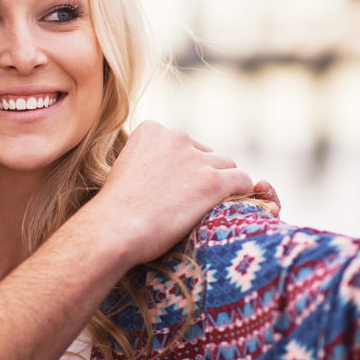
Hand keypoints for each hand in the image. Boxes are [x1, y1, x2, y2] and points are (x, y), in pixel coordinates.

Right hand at [91, 120, 253, 263]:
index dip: (183, 167)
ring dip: (222, 184)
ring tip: (211, 208)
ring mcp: (196, 159)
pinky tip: (236, 206)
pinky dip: (242, 192)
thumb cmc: (116, 211)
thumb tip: (167, 175)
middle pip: (206, 153)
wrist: (116, 228)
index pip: (182, 144)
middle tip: (194, 203)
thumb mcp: (127, 170)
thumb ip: (149, 162)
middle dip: (204, 174)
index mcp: (152, 130)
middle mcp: (176, 136)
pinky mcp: (213, 181)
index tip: (174, 189)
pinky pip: (242, 180)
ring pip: (227, 165)